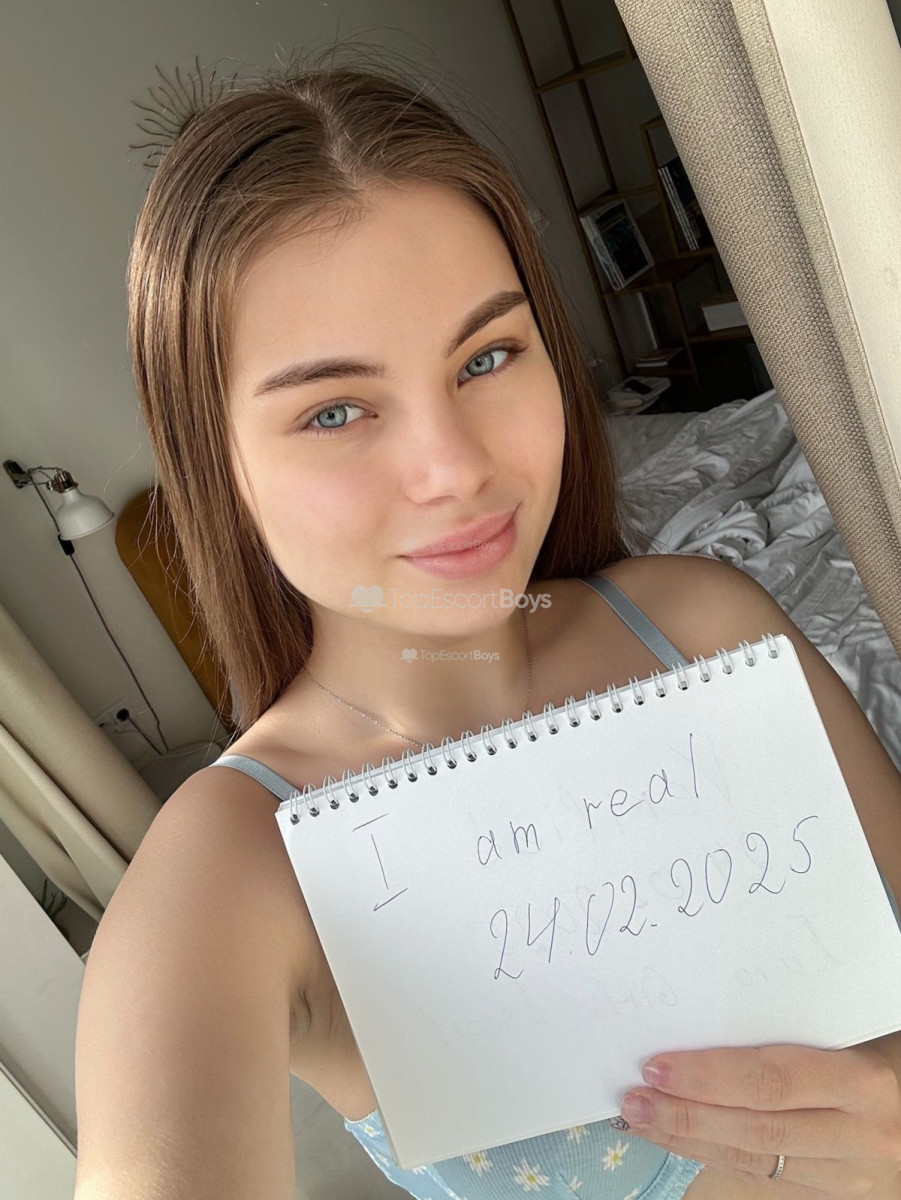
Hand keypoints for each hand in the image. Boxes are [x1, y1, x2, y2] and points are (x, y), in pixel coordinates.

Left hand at [618, 1043, 900, 1195]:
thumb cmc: (883, 1043)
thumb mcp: (853, 1026)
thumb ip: (792, 1027)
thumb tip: (708, 1016)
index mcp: (864, 1084)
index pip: (772, 1081)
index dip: (709, 1077)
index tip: (657, 1065)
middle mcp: (860, 1135)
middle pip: (756, 1129)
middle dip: (685, 1116)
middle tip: (633, 1100)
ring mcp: (850, 1173)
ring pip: (757, 1161)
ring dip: (691, 1142)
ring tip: (642, 1121)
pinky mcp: (838, 1192)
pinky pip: (768, 1179)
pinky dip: (717, 1158)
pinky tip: (682, 1142)